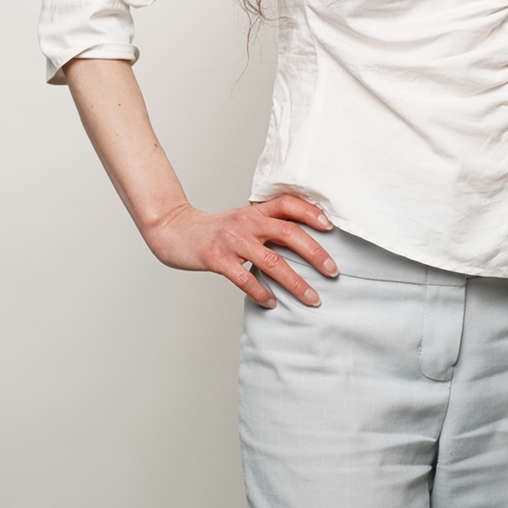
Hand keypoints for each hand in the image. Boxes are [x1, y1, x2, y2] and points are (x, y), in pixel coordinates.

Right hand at [143, 193, 338, 308]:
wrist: (174, 230)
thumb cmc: (214, 229)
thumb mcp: (242, 219)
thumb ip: (266, 225)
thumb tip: (300, 241)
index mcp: (255, 211)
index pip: (288, 204)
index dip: (311, 212)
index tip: (331, 227)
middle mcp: (247, 222)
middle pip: (289, 233)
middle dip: (315, 253)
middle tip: (333, 271)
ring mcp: (232, 240)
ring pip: (272, 261)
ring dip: (295, 282)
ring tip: (312, 297)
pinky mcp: (217, 258)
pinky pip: (244, 278)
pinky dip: (261, 292)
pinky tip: (272, 304)